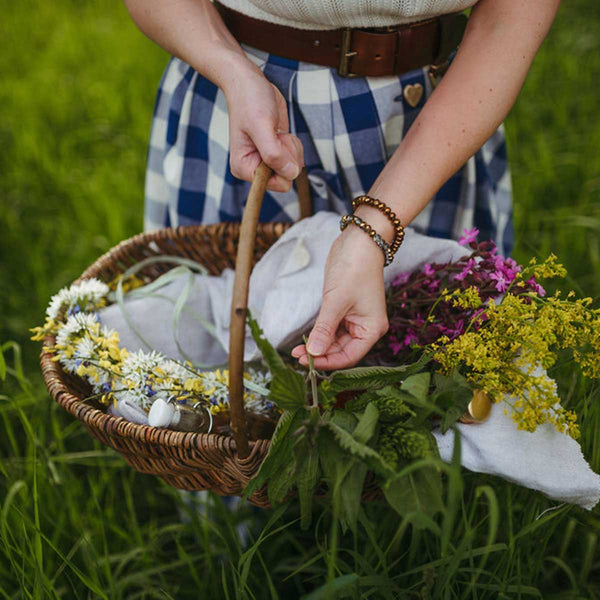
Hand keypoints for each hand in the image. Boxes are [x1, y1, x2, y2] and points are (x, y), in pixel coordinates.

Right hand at [224, 68, 303, 191]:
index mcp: (244, 168)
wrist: (249, 83)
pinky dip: (293, 144)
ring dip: (290, 147)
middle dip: (287, 154)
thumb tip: (291, 173)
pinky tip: (279, 132)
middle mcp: (254, 169)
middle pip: (287, 177)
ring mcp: (266, 162)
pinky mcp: (277, 154)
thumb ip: (274, 153)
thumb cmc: (250, 101)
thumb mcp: (261, 125)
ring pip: (293, 168)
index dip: (283, 164)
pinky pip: (295, 159)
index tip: (274, 143)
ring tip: (275, 131)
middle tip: (275, 135)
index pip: (276, 184)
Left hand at [291, 227, 388, 369]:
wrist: (359, 242)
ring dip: (318, 345)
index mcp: (372, 329)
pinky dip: (320, 334)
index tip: (306, 363)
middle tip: (296, 356)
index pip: (349, 356)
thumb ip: (324, 329)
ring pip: (335, 341)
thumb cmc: (354, 269)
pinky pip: (332, 329)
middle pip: (341, 351)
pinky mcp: (345, 311)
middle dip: (320, 354)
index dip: (328, 362)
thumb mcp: (336, 302)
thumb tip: (313, 353)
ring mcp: (356, 320)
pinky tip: (306, 339)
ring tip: (297, 350)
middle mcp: (366, 328)